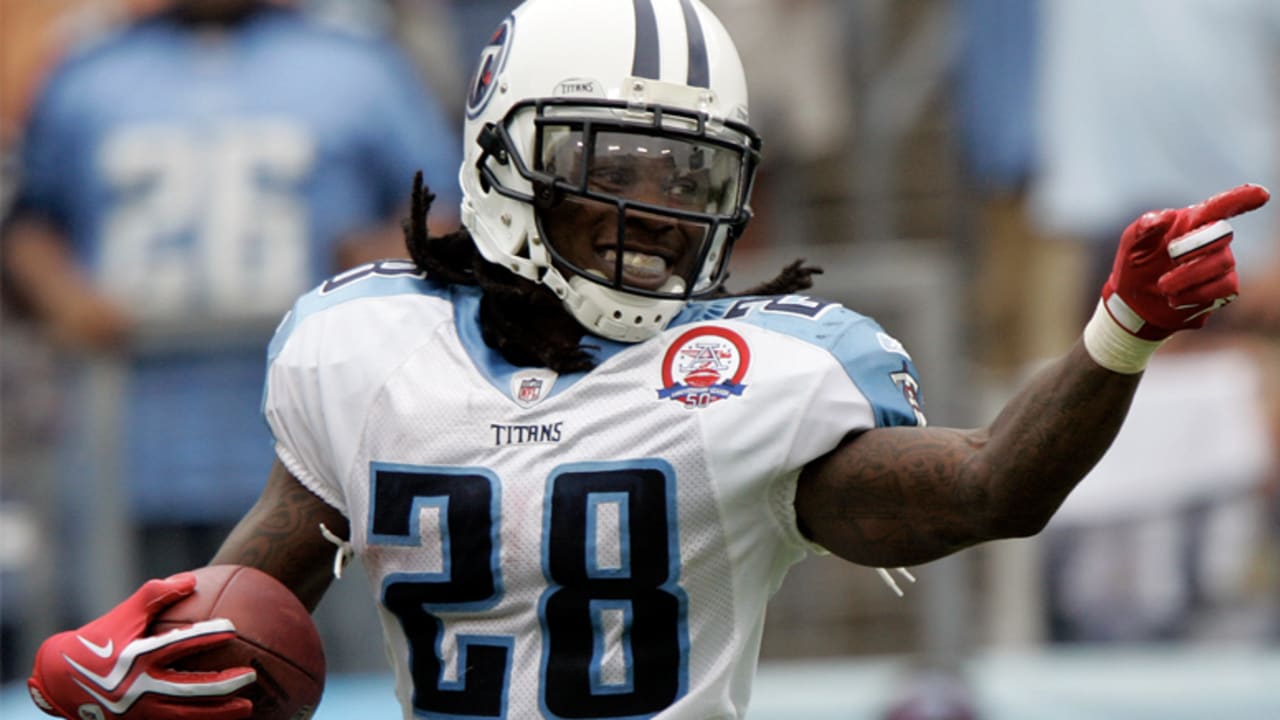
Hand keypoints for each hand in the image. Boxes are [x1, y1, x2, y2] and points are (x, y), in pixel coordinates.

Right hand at [28, 574, 255, 719]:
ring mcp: (139, 713)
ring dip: (219, 714)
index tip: (233, 629)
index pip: (178, 646)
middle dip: (222, 686)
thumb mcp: (122, 615)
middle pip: (188, 691)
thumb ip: (155, 594)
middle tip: (251, 676)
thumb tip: (192, 580)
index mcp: (136, 659)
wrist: (59, 681)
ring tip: (249, 708)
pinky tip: (226, 718)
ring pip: (187, 716)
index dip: (207, 636)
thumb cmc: (97, 640)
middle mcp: (138, 689)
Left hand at [1101, 183, 1270, 339]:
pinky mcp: (1223, 289)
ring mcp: (1221, 264)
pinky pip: (1225, 287)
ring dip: (1189, 275)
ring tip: (1162, 286)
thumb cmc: (1136, 264)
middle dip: (1196, 246)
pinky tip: (1174, 299)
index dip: (1242, 198)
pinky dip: (1197, 294)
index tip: (1262, 194)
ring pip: (1223, 263)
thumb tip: (1166, 217)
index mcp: (1191, 222)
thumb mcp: (1132, 244)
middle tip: (1170, 256)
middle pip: (1223, 235)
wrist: (1135, 303)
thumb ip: (1144, 228)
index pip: (1222, 206)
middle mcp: (1212, 240)